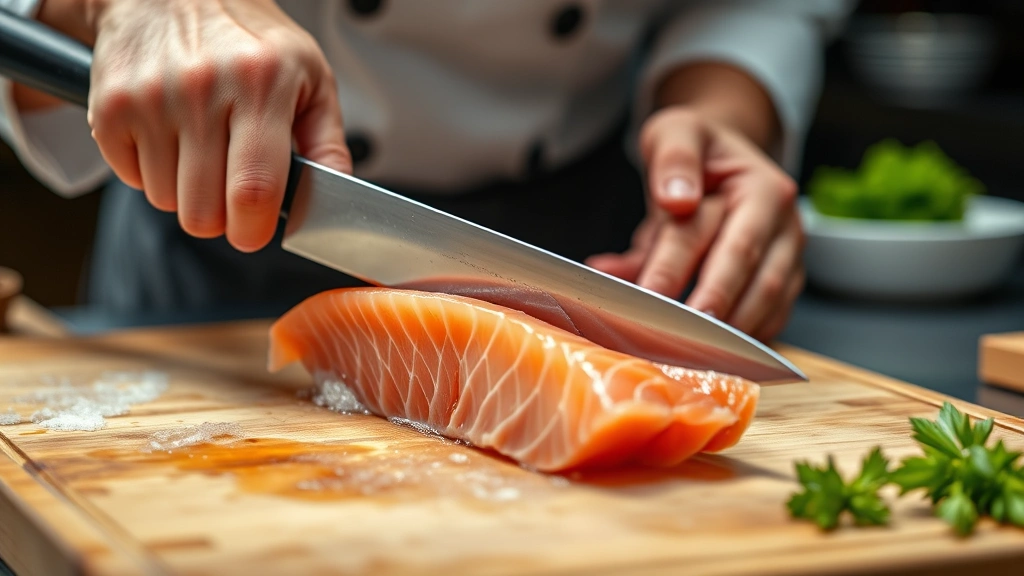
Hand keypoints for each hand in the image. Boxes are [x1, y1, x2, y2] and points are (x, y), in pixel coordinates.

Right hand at [81, 0, 350, 250]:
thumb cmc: (249, 40)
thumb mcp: (309, 77)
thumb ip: (328, 142)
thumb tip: (339, 198)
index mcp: (261, 83)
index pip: (254, 189)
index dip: (254, 228)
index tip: (255, 232)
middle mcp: (202, 89)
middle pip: (203, 212)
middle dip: (222, 218)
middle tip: (231, 189)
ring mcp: (150, 99)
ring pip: (168, 202)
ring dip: (187, 192)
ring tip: (202, 151)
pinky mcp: (110, 108)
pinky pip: (133, 180)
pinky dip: (153, 173)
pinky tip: (171, 138)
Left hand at [586, 108, 804, 341]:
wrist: (724, 159)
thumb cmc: (697, 150)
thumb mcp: (676, 133)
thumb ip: (673, 160)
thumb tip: (675, 199)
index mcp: (761, 189)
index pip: (715, 235)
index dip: (678, 268)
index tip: (648, 297)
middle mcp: (784, 226)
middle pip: (746, 276)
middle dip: (710, 311)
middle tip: (676, 341)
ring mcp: (791, 259)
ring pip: (766, 304)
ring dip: (729, 333)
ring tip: (688, 354)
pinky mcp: (785, 285)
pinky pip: (770, 320)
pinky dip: (741, 340)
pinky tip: (709, 355)